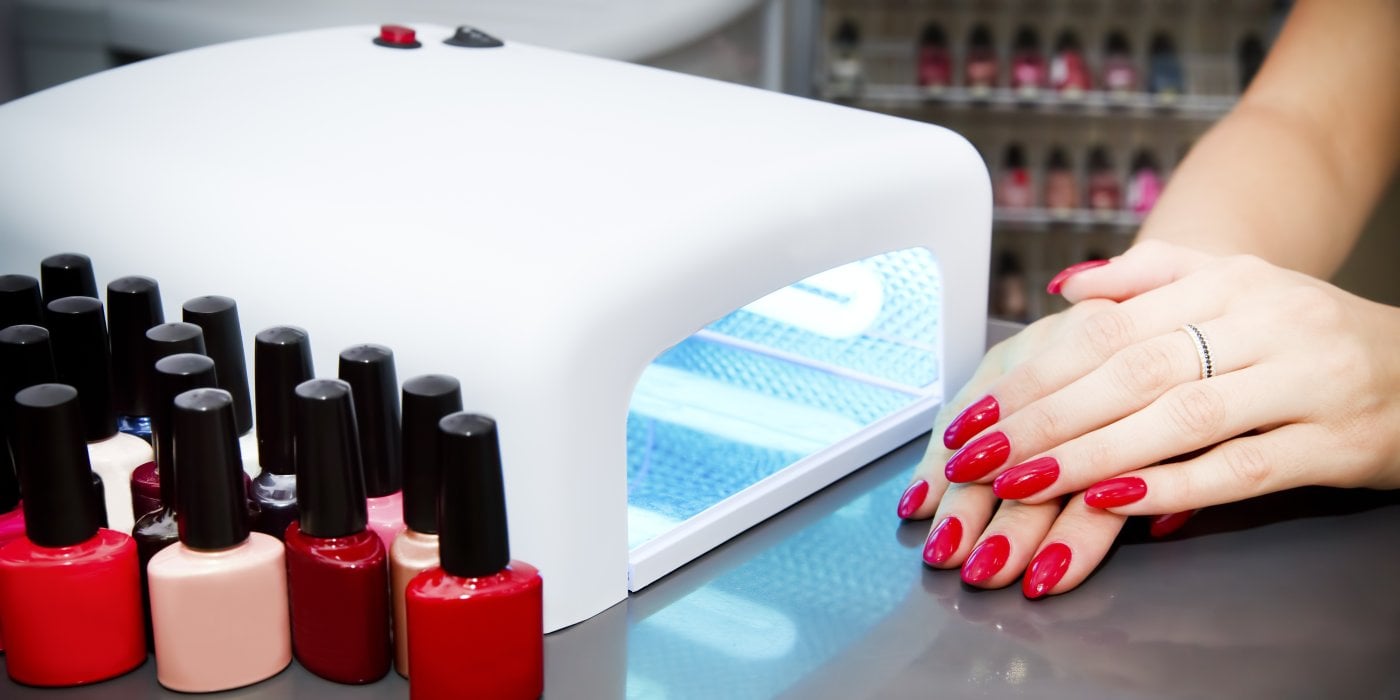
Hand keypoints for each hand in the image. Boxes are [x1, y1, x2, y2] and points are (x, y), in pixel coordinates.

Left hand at [918, 240, 1399, 594]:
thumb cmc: (1303, 332)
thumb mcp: (1234, 285)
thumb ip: (1147, 277)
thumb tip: (1062, 288)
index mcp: (1228, 282)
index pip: (1111, 327)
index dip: (1037, 372)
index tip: (977, 413)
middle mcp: (1266, 322)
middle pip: (1135, 371)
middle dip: (1046, 418)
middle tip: (980, 457)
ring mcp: (1305, 380)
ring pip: (1181, 418)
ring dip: (1093, 453)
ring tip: (1026, 482)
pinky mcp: (1336, 442)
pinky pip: (1244, 468)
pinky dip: (1176, 486)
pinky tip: (1117, 503)